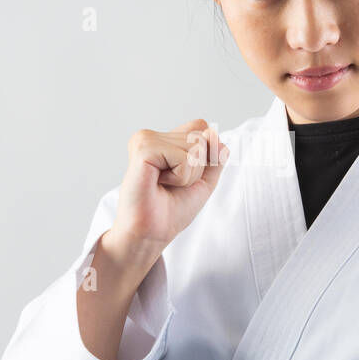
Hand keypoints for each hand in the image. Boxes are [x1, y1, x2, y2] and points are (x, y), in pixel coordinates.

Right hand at [109, 118, 228, 253]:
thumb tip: (213, 132)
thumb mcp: (204, 180)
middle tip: (172, 185)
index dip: (205, 155)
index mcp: (163, 139)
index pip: (202, 127)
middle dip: (197, 169)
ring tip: (165, 185)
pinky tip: (159, 183)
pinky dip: (181, 177)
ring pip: (196, 147)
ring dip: (188, 175)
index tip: (182, 176)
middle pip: (202, 137)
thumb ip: (215, 155)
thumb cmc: (172, 210)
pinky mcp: (143, 148)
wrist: (152, 232)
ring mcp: (146, 139)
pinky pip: (184, 158)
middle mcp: (152, 136)